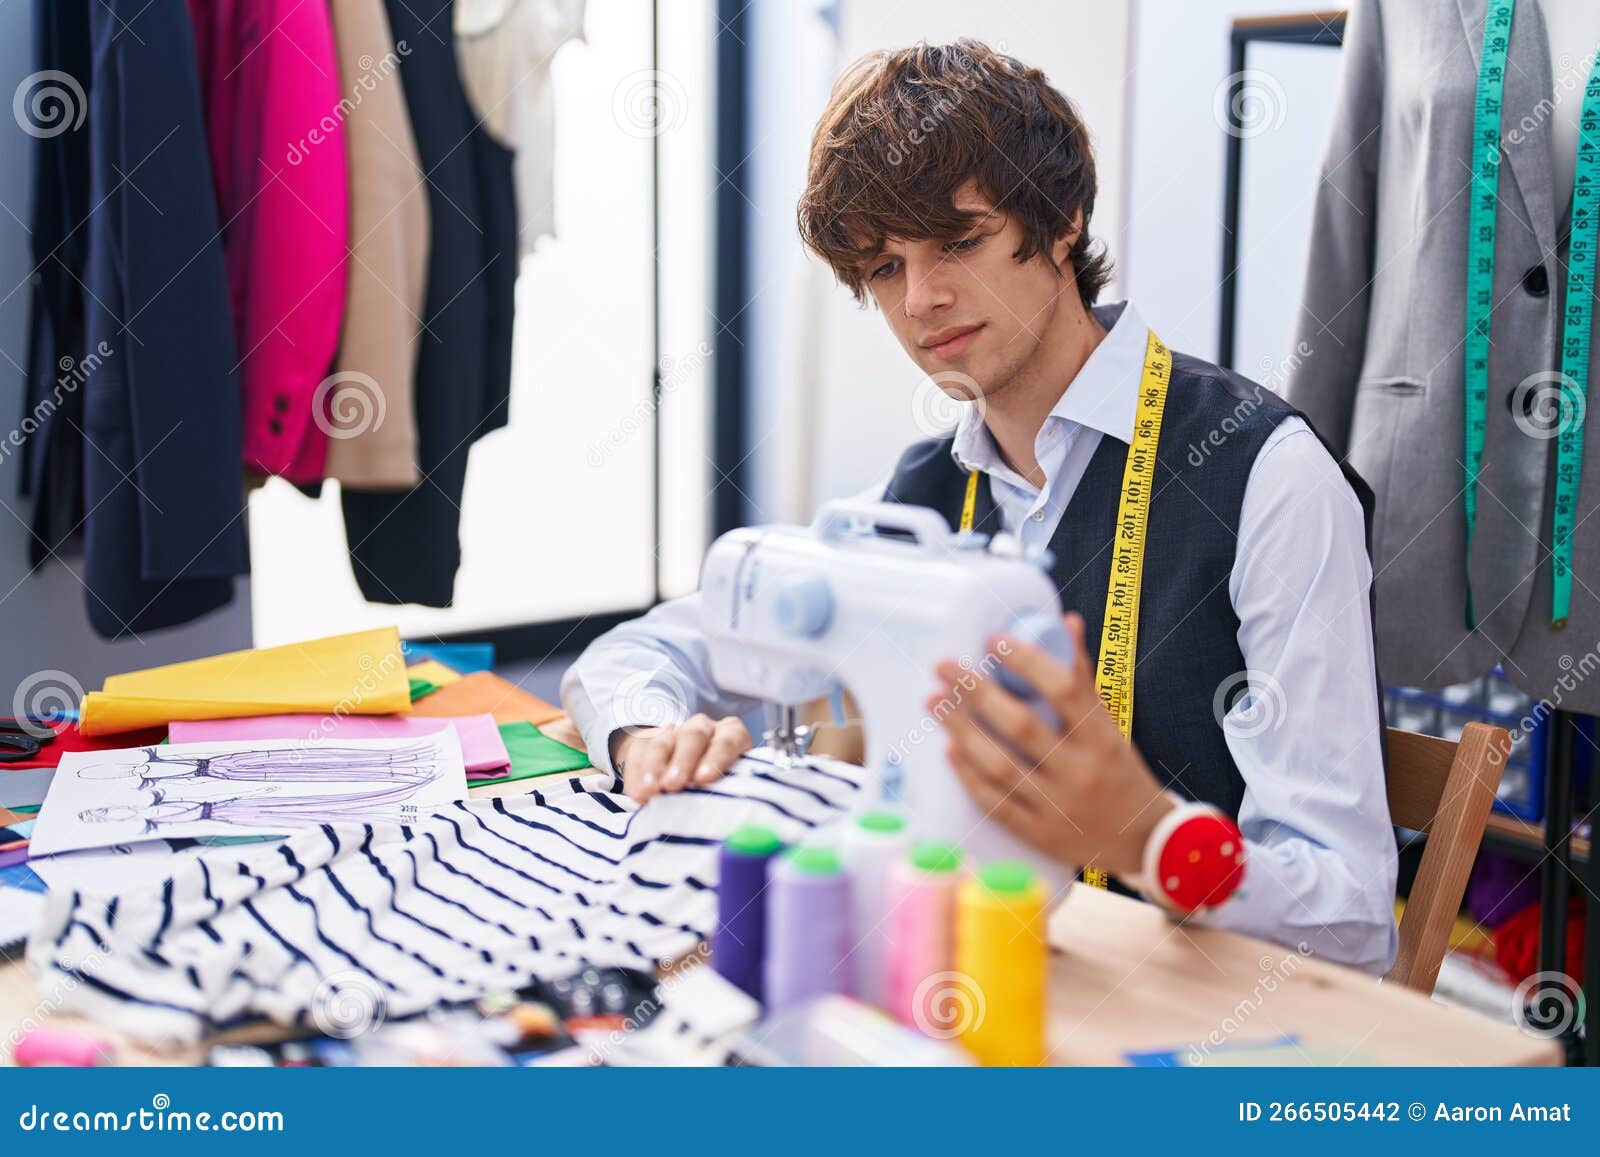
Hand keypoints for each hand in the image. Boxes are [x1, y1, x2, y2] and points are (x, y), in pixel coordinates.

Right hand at [612, 714, 751, 802]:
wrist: (691, 777)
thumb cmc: (721, 787)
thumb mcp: (730, 785)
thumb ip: (727, 791)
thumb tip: (719, 811)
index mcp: (732, 735)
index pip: (727, 741)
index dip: (716, 758)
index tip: (704, 779)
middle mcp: (705, 728)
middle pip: (693, 736)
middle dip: (682, 761)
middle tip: (672, 785)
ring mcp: (675, 731)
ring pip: (663, 743)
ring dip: (654, 768)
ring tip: (648, 792)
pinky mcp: (648, 739)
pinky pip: (640, 751)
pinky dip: (637, 774)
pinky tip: (636, 793)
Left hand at [927, 613, 1174, 877]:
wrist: (1143, 840)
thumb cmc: (1119, 771)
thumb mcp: (1109, 726)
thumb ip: (1082, 679)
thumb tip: (1066, 623)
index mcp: (1101, 737)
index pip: (1064, 690)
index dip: (1026, 661)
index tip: (993, 640)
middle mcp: (1080, 771)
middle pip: (1022, 726)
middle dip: (977, 692)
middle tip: (944, 665)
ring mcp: (1058, 806)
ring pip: (1002, 765)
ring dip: (963, 731)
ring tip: (935, 701)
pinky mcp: (1039, 834)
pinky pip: (996, 803)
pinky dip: (969, 775)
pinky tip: (950, 749)